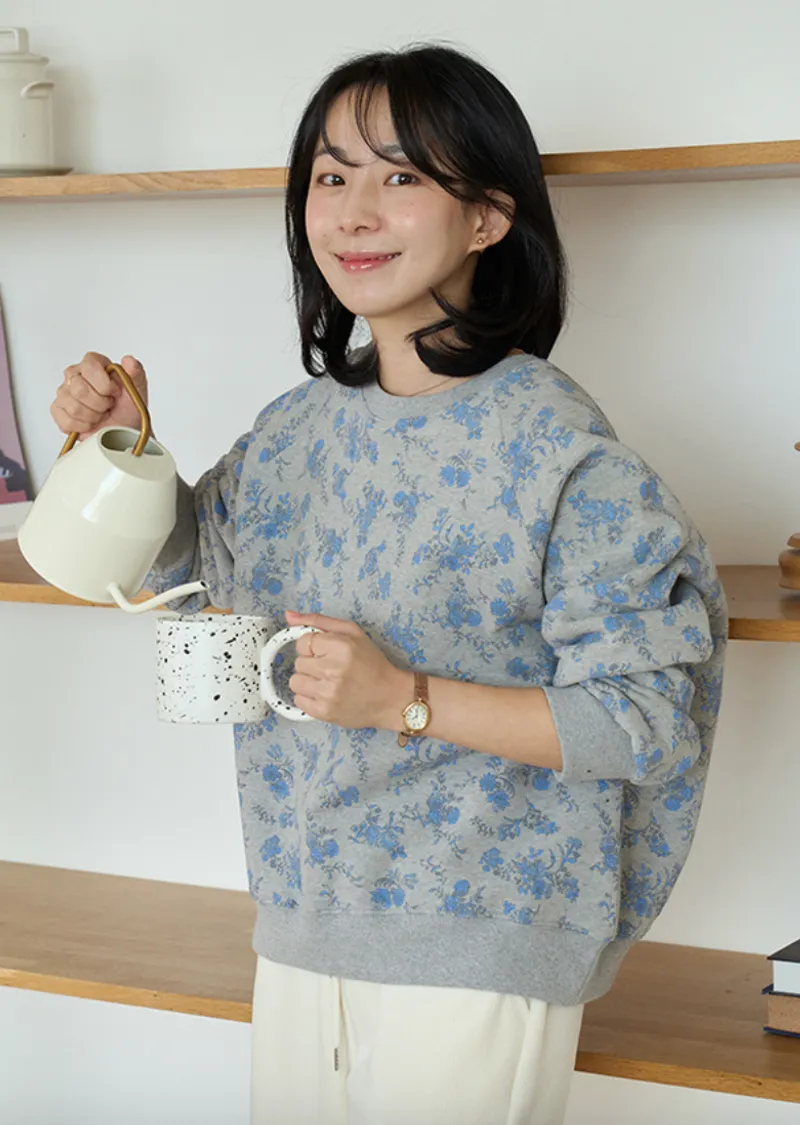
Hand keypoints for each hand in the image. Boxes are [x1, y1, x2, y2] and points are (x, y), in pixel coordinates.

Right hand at [50, 352, 148, 438]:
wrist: (122, 431)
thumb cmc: (127, 408)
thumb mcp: (137, 390)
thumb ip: (136, 373)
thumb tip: (129, 360)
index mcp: (93, 363)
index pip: (90, 366)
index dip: (105, 385)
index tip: (115, 393)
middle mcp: (75, 374)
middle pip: (79, 389)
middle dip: (100, 404)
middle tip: (108, 406)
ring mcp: (64, 392)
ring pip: (74, 407)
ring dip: (93, 416)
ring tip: (100, 414)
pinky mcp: (58, 410)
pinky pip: (67, 421)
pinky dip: (84, 427)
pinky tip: (91, 422)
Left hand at [284, 611, 409, 729]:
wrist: (390, 698)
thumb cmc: (372, 664)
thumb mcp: (352, 633)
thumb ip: (318, 621)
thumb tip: (289, 615)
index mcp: (341, 647)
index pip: (303, 642)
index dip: (313, 646)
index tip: (326, 652)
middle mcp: (332, 670)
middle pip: (298, 662)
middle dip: (312, 664)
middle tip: (332, 668)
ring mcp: (327, 693)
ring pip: (295, 682)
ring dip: (308, 681)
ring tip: (328, 682)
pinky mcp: (323, 712)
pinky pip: (299, 700)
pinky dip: (310, 698)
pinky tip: (326, 694)